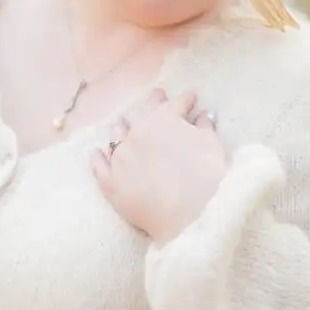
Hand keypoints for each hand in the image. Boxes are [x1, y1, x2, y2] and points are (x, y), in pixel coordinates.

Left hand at [91, 88, 227, 244]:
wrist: (184, 215)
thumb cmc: (204, 178)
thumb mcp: (212, 147)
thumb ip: (205, 129)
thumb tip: (202, 117)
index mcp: (163, 120)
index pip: (176, 104)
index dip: (186, 100)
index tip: (191, 97)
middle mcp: (137, 133)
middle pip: (144, 113)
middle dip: (154, 103)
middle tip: (158, 95)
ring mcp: (120, 157)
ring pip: (118, 136)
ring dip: (123, 128)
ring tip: (122, 123)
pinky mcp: (110, 182)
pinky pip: (100, 166)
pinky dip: (98, 158)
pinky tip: (97, 153)